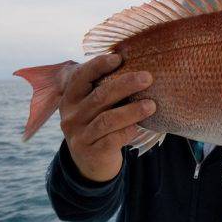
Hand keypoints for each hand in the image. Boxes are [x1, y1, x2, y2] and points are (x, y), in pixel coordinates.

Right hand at [59, 54, 155, 181]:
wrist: (91, 163)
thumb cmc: (99, 125)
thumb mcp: (94, 107)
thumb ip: (105, 89)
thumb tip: (136, 66)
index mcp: (71, 98)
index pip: (81, 76)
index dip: (98, 65)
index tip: (119, 58)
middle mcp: (71, 116)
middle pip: (99, 96)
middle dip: (125, 85)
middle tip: (147, 78)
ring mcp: (79, 135)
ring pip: (107, 119)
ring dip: (132, 110)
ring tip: (151, 105)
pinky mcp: (90, 153)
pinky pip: (111, 139)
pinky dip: (128, 131)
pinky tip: (139, 127)